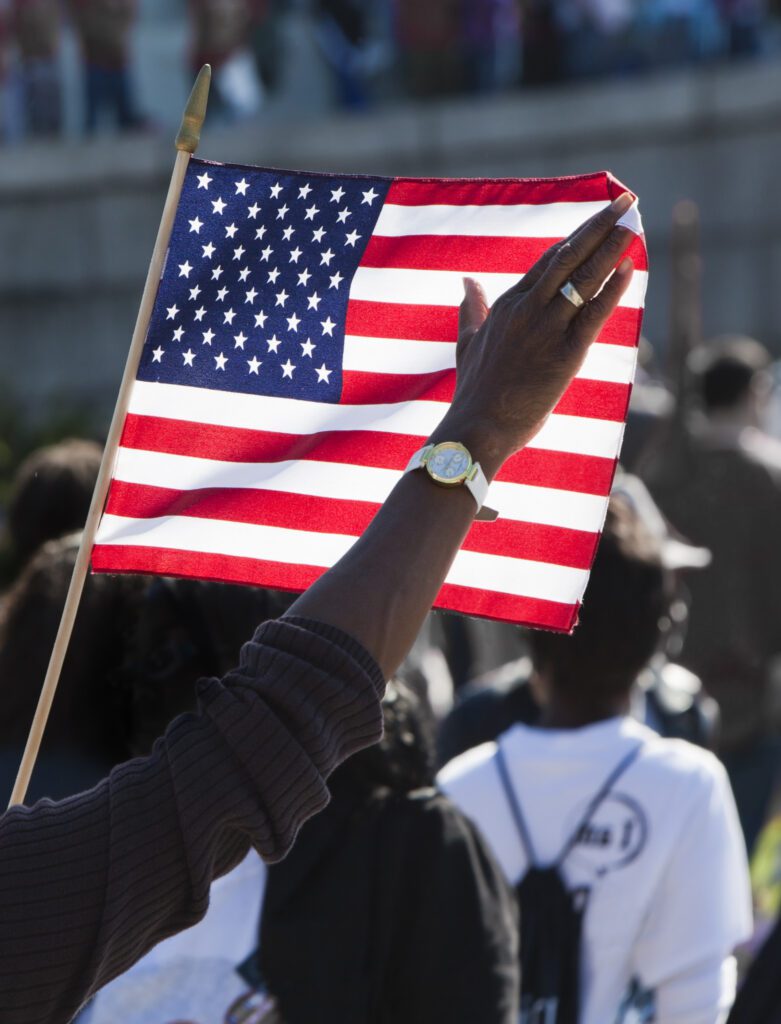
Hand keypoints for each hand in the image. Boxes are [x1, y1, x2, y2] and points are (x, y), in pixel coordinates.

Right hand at [435, 192, 636, 474]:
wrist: (476, 428)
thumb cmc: (473, 392)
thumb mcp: (466, 343)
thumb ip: (471, 309)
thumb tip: (466, 282)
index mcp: (506, 305)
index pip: (547, 260)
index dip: (576, 237)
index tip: (597, 218)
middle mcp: (526, 310)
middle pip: (568, 257)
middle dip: (599, 226)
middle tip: (625, 202)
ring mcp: (546, 329)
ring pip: (583, 278)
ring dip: (612, 248)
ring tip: (633, 223)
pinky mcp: (565, 354)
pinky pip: (594, 312)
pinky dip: (613, 288)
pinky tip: (629, 267)